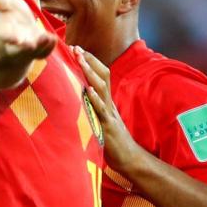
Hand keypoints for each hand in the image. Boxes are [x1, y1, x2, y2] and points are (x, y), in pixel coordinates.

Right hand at [0, 0, 55, 60]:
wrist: (18, 30)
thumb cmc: (10, 14)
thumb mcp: (4, 5)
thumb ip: (0, 2)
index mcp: (5, 33)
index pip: (5, 36)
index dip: (9, 37)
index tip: (14, 39)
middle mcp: (16, 45)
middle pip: (19, 50)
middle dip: (25, 47)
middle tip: (30, 46)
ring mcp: (30, 49)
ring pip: (35, 51)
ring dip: (42, 46)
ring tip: (49, 38)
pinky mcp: (40, 50)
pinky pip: (45, 50)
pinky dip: (50, 46)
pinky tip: (53, 38)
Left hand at [75, 47, 141, 169]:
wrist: (130, 159)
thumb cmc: (112, 142)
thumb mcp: (100, 120)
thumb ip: (93, 109)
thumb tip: (79, 98)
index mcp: (106, 101)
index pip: (100, 75)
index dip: (90, 61)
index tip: (77, 49)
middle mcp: (108, 104)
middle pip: (102, 76)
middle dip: (89, 60)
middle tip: (76, 47)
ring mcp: (109, 114)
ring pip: (101, 88)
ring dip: (91, 73)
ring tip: (80, 60)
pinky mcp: (108, 127)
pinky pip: (102, 110)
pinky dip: (96, 99)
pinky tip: (88, 90)